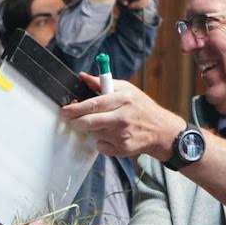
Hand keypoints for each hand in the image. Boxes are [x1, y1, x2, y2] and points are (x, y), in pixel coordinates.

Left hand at [63, 74, 184, 159]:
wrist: (161, 130)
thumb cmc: (140, 106)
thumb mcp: (126, 89)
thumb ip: (102, 83)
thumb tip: (82, 76)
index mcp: (122, 100)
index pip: (93, 104)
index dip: (75, 108)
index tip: (64, 110)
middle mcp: (122, 118)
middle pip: (89, 122)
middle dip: (77, 122)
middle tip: (74, 120)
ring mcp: (123, 135)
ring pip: (94, 134)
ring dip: (93, 130)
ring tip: (104, 124)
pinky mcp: (123, 148)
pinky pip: (101, 146)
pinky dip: (101, 142)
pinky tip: (111, 136)